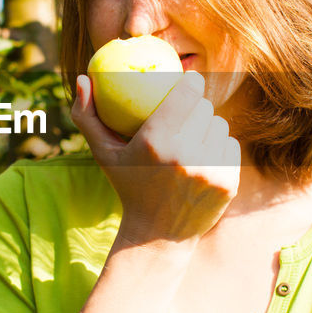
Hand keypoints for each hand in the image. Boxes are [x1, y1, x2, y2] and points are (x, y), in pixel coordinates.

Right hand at [73, 71, 240, 245]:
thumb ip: (88, 116)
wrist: (158, 236)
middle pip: (205, 107)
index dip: (191, 81)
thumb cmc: (128, 186)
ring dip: (208, 127)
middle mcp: (184, 155)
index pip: (188, 92)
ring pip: (220, 125)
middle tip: (188, 111)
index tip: (188, 81)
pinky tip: (206, 155)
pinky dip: (219, 148)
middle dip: (197, 106)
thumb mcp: (103, 153)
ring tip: (194, 136)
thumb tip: (81, 77)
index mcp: (155, 142)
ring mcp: (209, 170)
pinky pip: (230, 146)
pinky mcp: (227, 183)